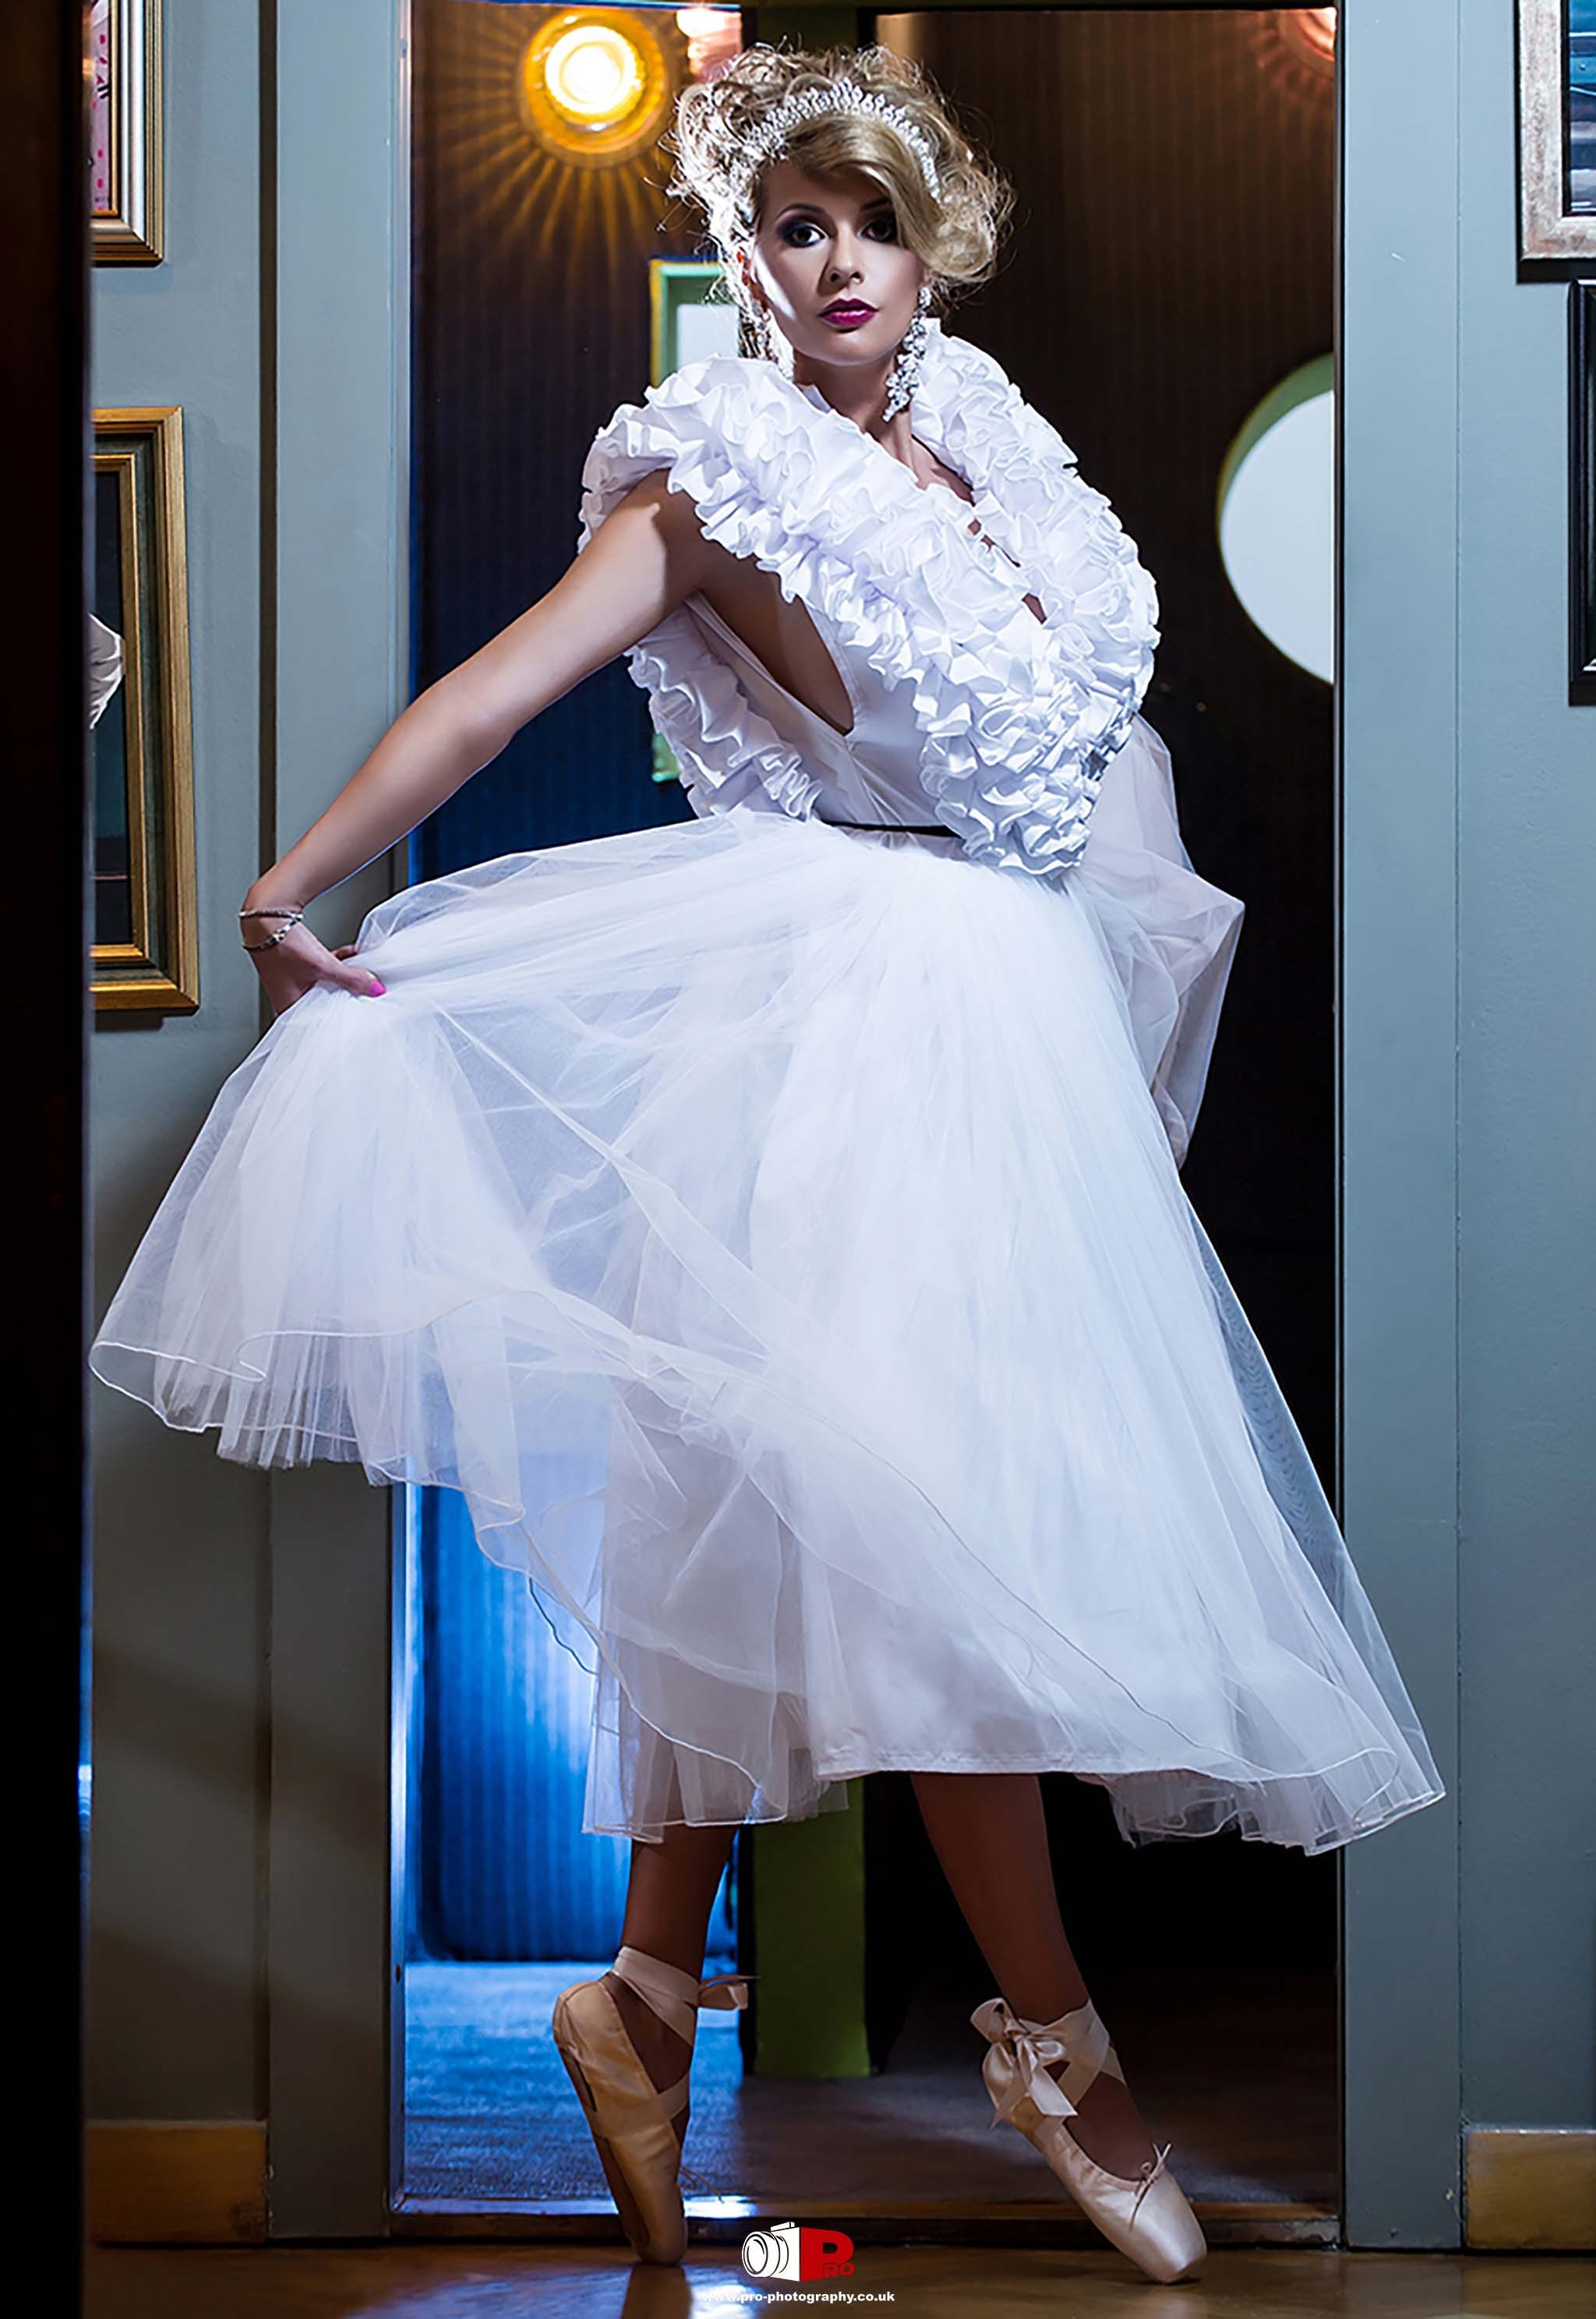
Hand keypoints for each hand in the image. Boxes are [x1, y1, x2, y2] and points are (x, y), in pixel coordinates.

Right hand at [245, 921, 385, 1016]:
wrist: (267, 916)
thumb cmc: (281, 946)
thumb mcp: (323, 965)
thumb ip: (351, 978)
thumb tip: (374, 988)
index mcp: (289, 1008)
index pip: (321, 1023)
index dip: (342, 1017)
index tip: (362, 1011)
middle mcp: (290, 997)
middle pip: (328, 1003)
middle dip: (348, 995)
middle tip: (367, 992)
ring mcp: (295, 981)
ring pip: (328, 984)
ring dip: (345, 976)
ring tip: (362, 971)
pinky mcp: (300, 966)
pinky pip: (324, 970)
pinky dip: (338, 964)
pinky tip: (352, 955)